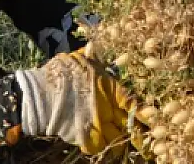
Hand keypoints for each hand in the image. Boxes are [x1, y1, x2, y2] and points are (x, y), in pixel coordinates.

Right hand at [16, 51, 149, 157]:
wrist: (41, 94)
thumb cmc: (62, 72)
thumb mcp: (81, 59)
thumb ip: (92, 57)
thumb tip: (92, 46)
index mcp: (109, 89)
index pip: (132, 102)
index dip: (143, 112)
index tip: (152, 118)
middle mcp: (106, 109)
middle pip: (128, 125)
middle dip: (136, 132)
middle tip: (144, 139)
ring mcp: (96, 124)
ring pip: (116, 140)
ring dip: (120, 143)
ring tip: (125, 148)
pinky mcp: (83, 137)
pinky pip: (97, 147)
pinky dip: (100, 148)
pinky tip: (102, 147)